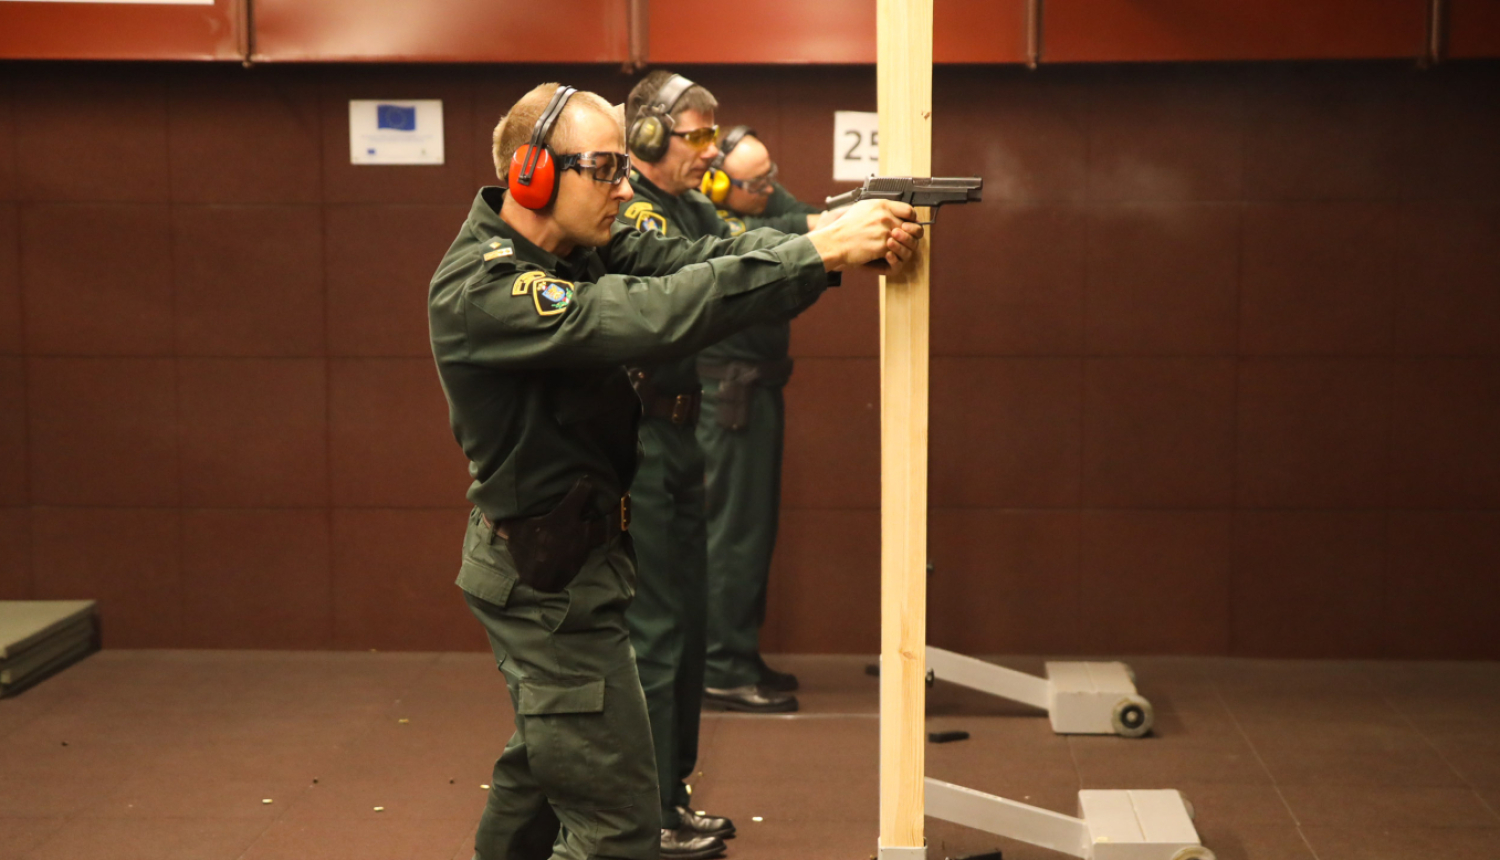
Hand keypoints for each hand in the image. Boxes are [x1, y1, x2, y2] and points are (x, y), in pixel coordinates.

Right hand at [807, 200, 922, 271]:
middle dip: (910, 235)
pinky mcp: (883, 245)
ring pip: (906, 240)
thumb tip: (893, 209)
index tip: (909, 224)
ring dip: (902, 246)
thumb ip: (881, 207)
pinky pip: (896, 250)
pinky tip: (885, 253)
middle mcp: (885, 216)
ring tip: (894, 247)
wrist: (835, 242)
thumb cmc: (846, 227)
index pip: (909, 210)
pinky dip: (892, 254)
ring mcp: (885, 231)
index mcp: (882, 205)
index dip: (912, 219)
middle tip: (905, 239)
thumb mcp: (863, 207)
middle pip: (911, 226)